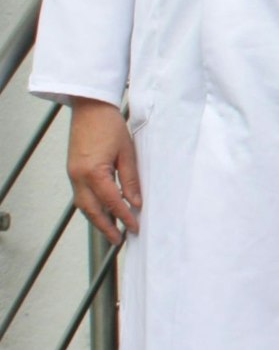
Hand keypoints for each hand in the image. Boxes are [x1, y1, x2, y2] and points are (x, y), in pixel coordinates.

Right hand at [66, 98, 140, 245]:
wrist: (90, 108)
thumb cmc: (110, 126)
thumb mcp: (127, 152)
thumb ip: (131, 179)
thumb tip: (135, 202)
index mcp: (93, 173)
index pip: (112, 202)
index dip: (124, 217)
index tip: (135, 228)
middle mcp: (79, 177)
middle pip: (91, 211)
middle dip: (105, 227)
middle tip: (119, 240)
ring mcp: (73, 175)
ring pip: (83, 205)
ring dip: (97, 219)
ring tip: (112, 230)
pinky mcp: (73, 171)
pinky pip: (81, 195)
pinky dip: (92, 206)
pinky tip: (103, 211)